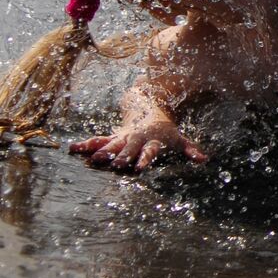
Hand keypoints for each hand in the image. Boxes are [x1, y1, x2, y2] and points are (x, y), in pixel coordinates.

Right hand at [70, 121, 207, 172]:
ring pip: (112, 144)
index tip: (139, 168)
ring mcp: (123, 137)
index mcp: (152, 141)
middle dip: (123, 156)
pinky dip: (86, 144)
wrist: (149, 109)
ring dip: (103, 151)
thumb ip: (190, 149)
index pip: (150, 151)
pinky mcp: (112, 137)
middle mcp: (136, 139)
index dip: (145, 158)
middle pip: (129, 148)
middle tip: (116, 165)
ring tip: (93, 159)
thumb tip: (204, 159)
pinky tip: (73, 149)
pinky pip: (97, 140)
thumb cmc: (166, 131)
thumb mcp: (179, 139)